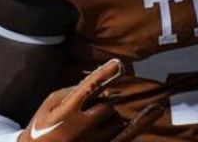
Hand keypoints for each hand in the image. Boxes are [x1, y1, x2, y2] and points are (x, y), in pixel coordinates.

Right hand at [18, 60, 161, 141]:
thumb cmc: (43, 126)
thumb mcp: (49, 105)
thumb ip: (70, 92)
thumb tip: (93, 83)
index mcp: (65, 112)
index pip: (88, 88)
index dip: (104, 75)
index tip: (118, 63)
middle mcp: (82, 126)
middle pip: (106, 104)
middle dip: (103, 103)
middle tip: (91, 110)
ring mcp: (94, 141)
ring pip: (116, 118)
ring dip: (110, 116)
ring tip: (94, 122)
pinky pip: (127, 133)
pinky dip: (141, 122)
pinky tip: (154, 111)